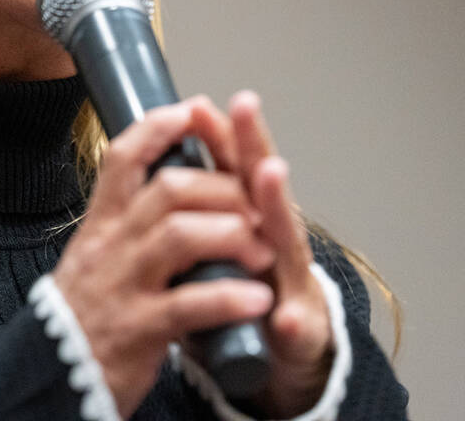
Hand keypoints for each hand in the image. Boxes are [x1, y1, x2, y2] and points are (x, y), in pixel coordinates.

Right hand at [52, 95, 334, 417]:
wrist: (49, 376)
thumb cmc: (84, 314)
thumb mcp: (93, 257)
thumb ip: (125, 224)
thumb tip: (167, 186)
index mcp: (100, 225)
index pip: (122, 157)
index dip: (159, 128)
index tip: (192, 110)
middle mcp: (109, 247)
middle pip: (168, 190)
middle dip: (222, 189)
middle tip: (254, 206)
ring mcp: (122, 286)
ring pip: (180, 235)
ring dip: (232, 235)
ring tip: (262, 251)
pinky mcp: (138, 330)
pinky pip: (189, 304)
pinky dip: (229, 298)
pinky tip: (256, 300)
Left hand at [226, 91, 334, 416]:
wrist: (277, 361)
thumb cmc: (240, 295)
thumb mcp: (210, 249)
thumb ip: (197, 209)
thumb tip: (165, 158)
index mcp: (244, 221)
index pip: (230, 168)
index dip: (218, 135)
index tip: (200, 104)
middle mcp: (272, 242)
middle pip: (262, 187)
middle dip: (254, 149)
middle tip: (242, 110)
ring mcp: (289, 283)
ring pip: (287, 243)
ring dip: (276, 207)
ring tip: (269, 173)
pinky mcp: (300, 332)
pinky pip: (297, 327)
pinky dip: (293, 321)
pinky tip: (287, 316)